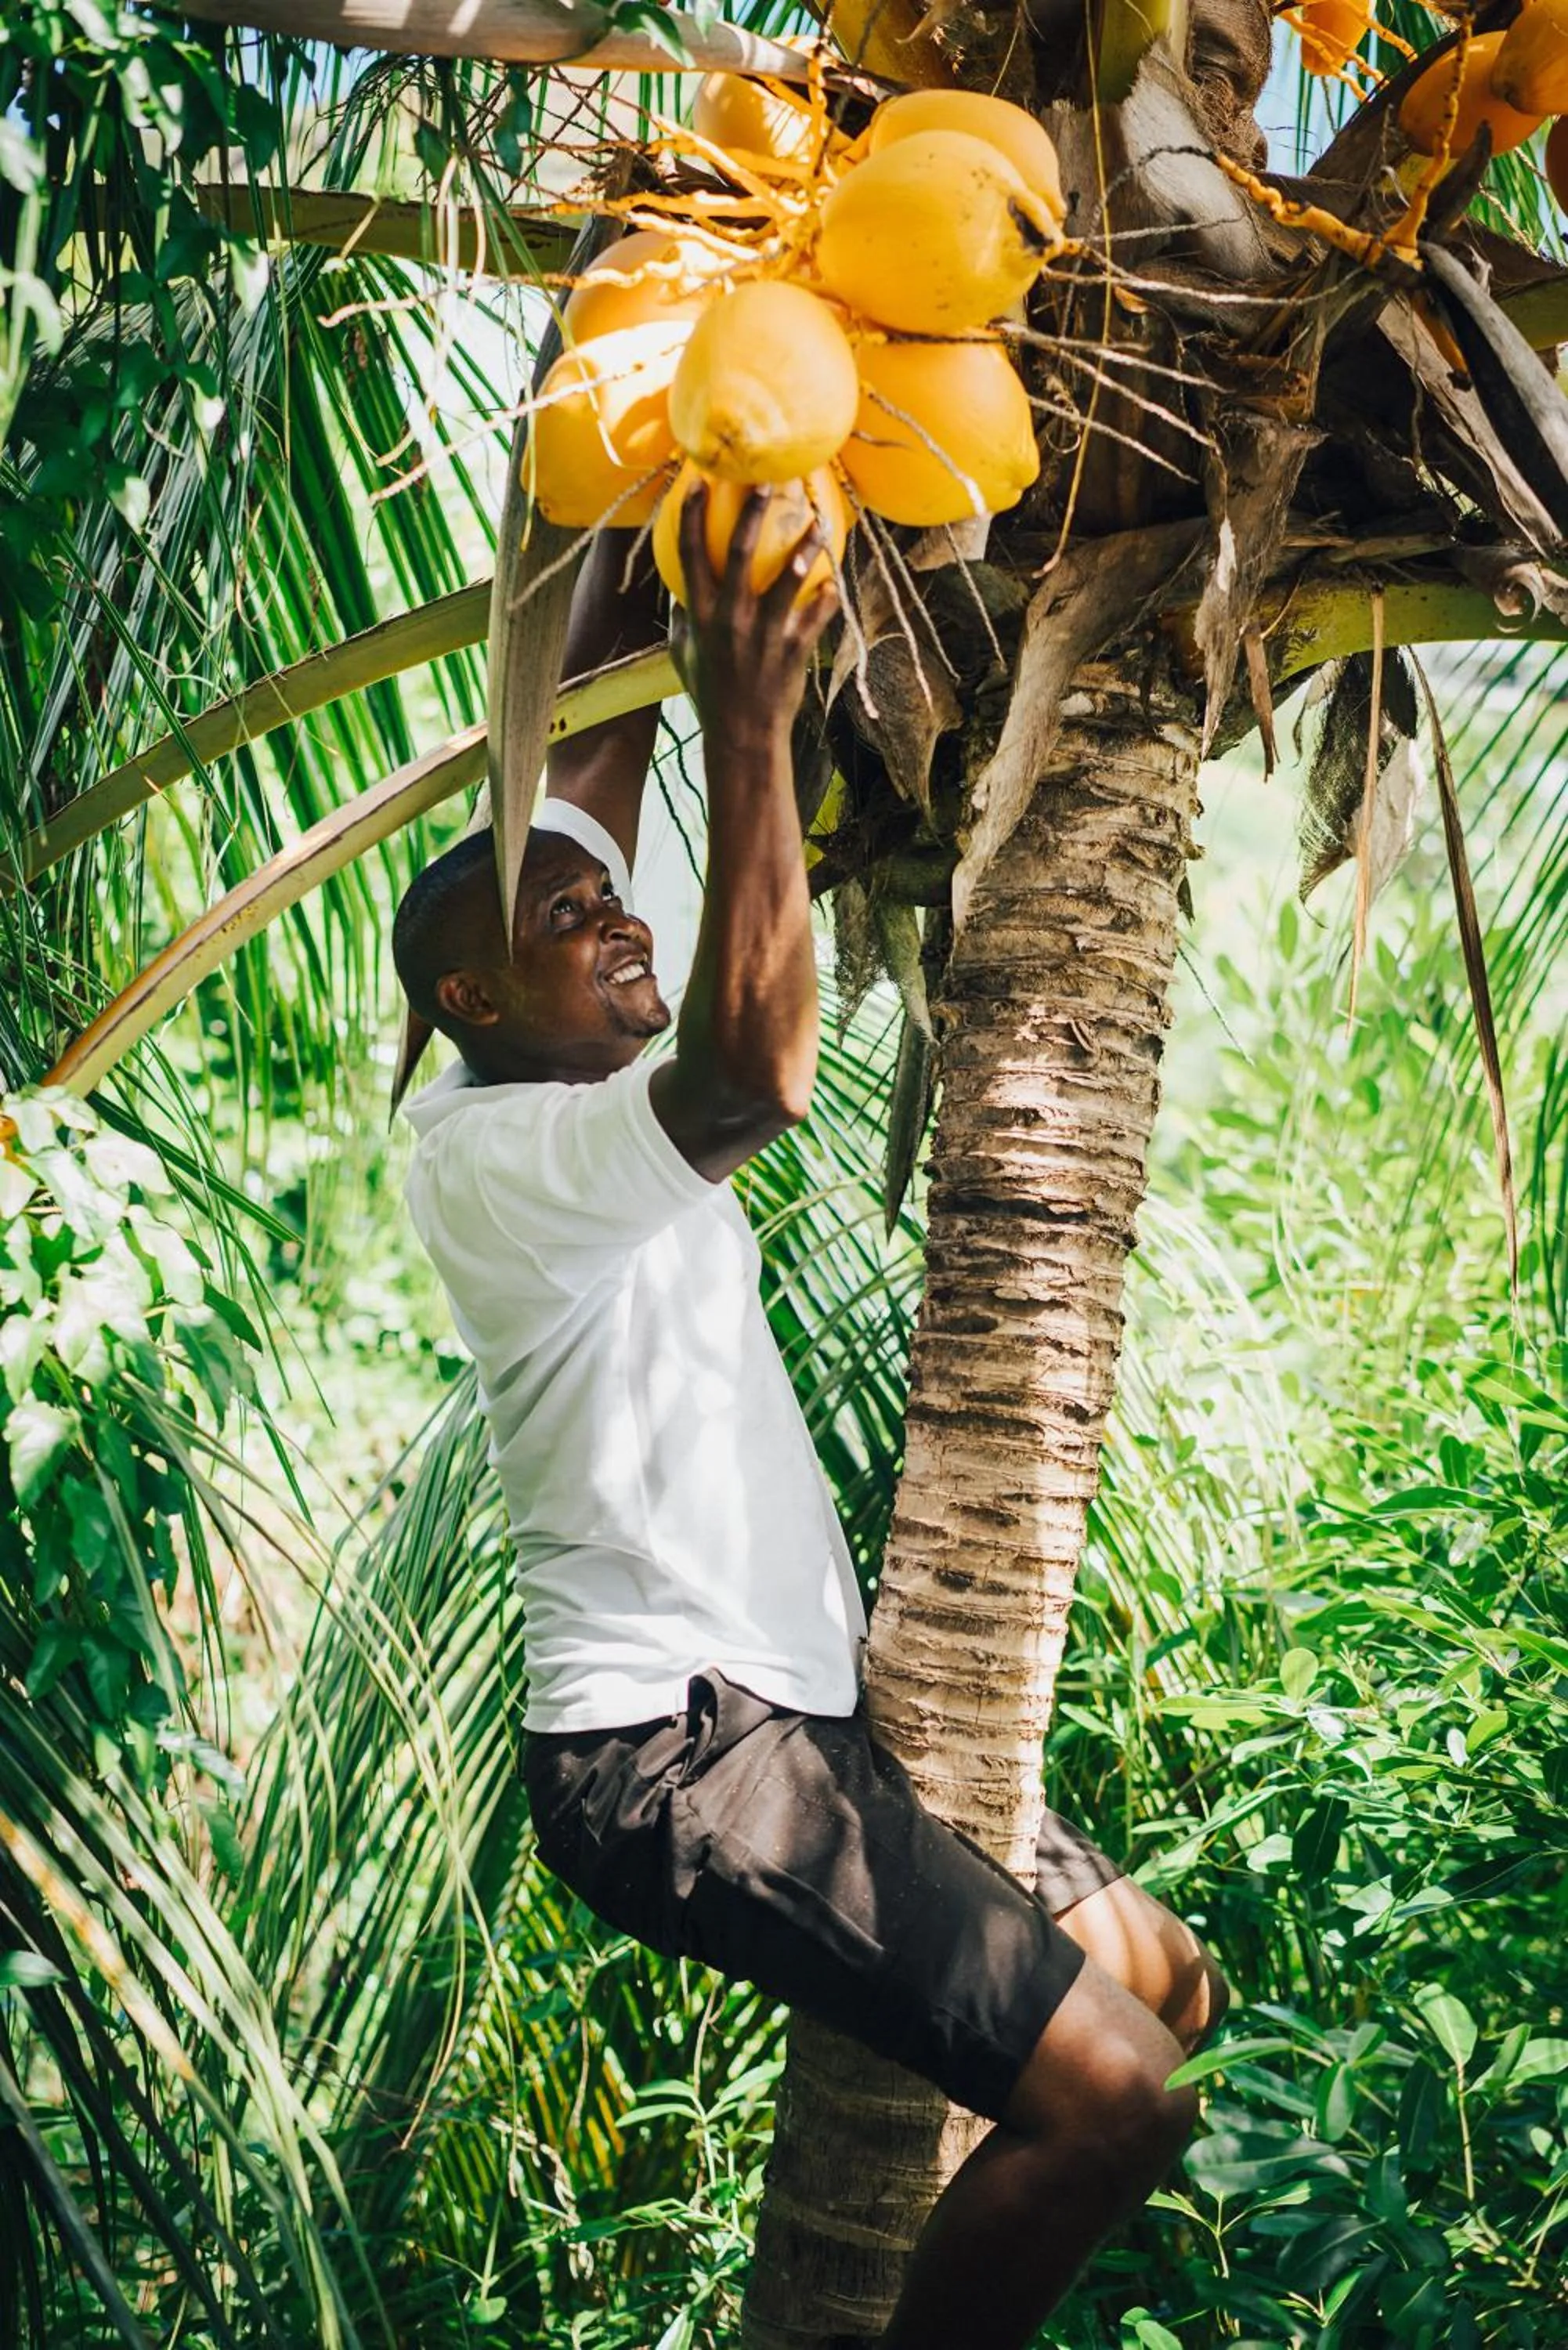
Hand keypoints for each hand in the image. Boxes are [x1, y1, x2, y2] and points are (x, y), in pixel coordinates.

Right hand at [671, 485, 839, 747]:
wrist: (742, 735)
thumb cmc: (710, 693)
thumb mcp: (683, 656)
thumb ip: (681, 619)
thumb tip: (678, 590)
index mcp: (700, 615)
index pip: (690, 554)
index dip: (691, 515)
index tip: (698, 482)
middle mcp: (730, 618)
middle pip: (741, 553)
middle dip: (753, 513)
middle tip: (767, 483)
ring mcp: (763, 633)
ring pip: (788, 579)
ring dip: (806, 548)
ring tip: (820, 523)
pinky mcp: (793, 650)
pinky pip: (816, 615)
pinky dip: (827, 598)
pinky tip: (835, 583)